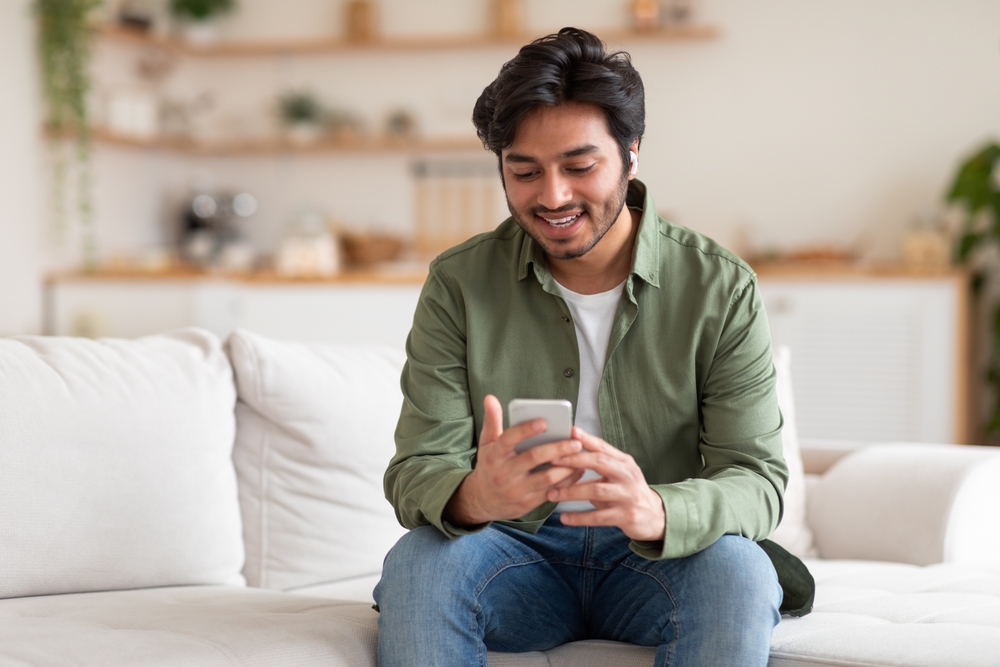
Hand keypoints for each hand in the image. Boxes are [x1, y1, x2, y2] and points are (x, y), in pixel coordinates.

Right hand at [444, 395, 584, 526]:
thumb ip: (492, 420)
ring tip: (580, 455)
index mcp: (494, 455)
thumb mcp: (486, 443)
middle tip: (575, 441)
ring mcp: (517, 490)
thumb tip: (491, 398)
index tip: (544, 421)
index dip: (526, 430)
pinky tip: (577, 470)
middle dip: (556, 448)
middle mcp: (504, 473)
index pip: (508, 440)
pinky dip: (567, 481)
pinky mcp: (528, 503)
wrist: (483, 500)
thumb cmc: (489, 466)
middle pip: (533, 458)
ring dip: (567, 467)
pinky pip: (552, 492)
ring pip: (547, 478)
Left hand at [546, 427, 665, 542]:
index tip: (567, 433)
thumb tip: (568, 450)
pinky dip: (579, 517)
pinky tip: (564, 518)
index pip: (602, 447)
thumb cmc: (628, 491)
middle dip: (574, 460)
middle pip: (600, 462)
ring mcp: (628, 496)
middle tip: (552, 461)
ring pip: (596, 490)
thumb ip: (599, 462)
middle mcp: (628, 476)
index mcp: (624, 462)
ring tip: (552, 494)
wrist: (655, 516)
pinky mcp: (626, 516)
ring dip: (571, 491)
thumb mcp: (618, 473)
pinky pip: (598, 517)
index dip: (585, 440)